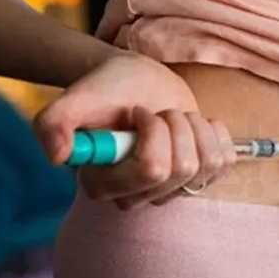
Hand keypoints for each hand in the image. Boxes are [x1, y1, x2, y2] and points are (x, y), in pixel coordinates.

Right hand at [34, 51, 236, 209]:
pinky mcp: (200, 177)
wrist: (136, 81)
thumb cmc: (107, 90)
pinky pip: (225, 161)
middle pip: (181, 169)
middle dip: (176, 125)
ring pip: (206, 164)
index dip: (154, 133)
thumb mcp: (75, 98)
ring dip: (193, 127)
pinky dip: (215, 132)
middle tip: (157, 112)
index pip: (152, 170)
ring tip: (172, 117)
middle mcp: (138, 195)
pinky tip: (194, 125)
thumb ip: (53, 123)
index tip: (139, 111)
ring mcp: (171, 190)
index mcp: (104, 184)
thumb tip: (58, 156)